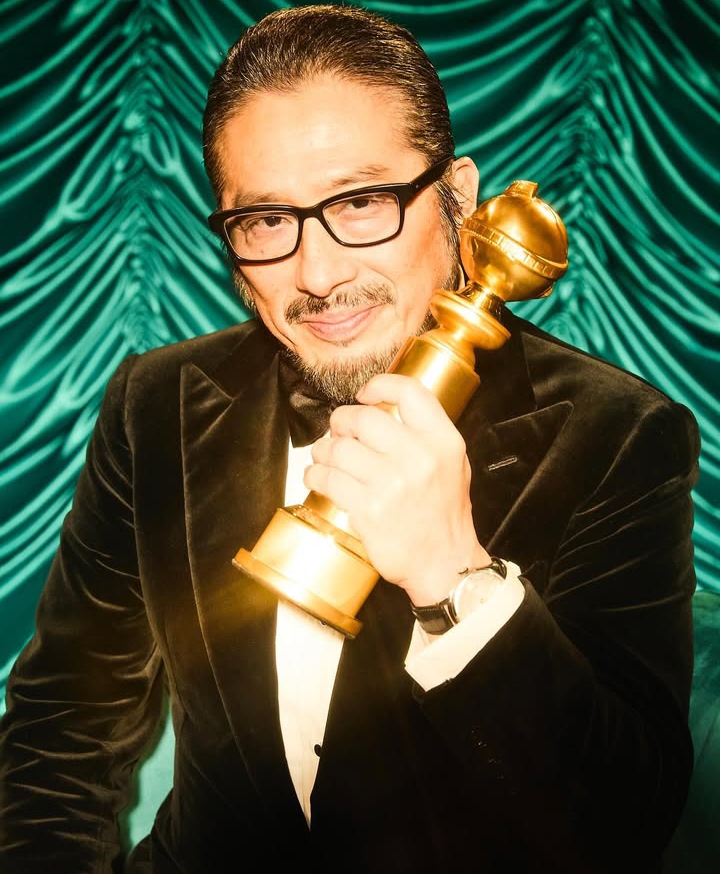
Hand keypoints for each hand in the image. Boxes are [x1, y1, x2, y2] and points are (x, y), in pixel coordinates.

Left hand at [303, 373, 489, 604]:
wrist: (445, 563)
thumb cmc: (445, 514)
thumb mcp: (453, 464)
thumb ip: (426, 434)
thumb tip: (384, 408)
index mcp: (443, 441)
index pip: (409, 392)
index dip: (379, 385)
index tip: (363, 395)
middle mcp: (419, 457)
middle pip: (363, 418)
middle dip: (341, 422)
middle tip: (337, 431)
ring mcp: (392, 483)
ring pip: (339, 448)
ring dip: (323, 450)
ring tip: (325, 457)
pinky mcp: (368, 509)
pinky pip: (328, 479)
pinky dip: (316, 475)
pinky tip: (317, 478)